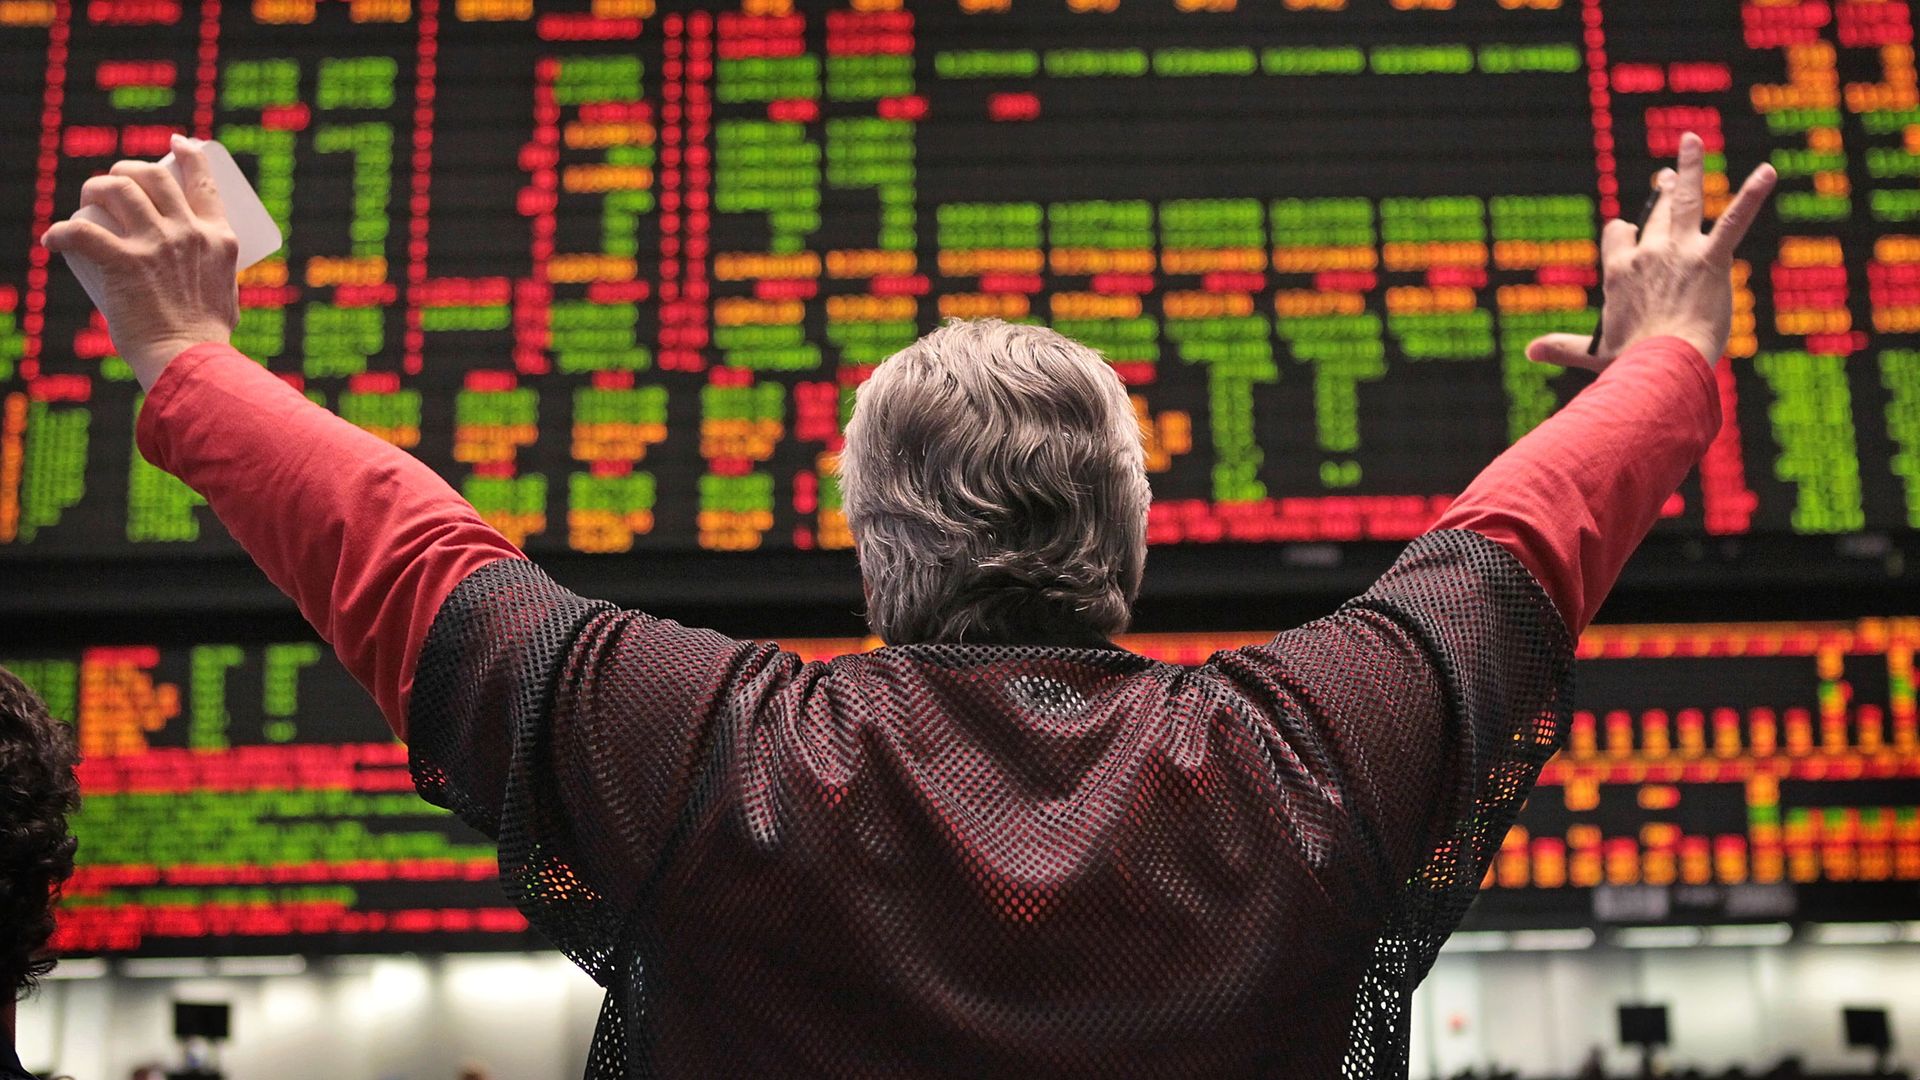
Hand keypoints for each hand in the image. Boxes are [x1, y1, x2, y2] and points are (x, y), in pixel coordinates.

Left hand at [42, 134, 239, 389]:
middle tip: (113, 183)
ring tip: (85, 203)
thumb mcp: (226, 294)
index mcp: (219, 239)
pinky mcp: (123, 263)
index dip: (188, 154)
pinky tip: (53, 240)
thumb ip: (216, 276)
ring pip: (116, 190)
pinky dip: (61, 233)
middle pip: (153, 177)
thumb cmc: (206, 338)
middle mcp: (188, 233)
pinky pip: (80, 233)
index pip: (203, 181)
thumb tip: (204, 275)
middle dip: (127, 169)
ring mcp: (156, 245)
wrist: (189, 361)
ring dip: (94, 189)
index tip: (176, 144)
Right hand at [1527, 132, 1777, 372]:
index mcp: (1619, 272)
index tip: (1630, 235)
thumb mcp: (1593, 353)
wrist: (1664, 365)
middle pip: (1655, 213)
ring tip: (1691, 141)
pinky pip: (1734, 220)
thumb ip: (1563, 347)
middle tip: (1669, 176)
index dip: (1625, 234)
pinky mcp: (1712, 258)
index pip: (1619, 236)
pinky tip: (1768, 173)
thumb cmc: (1630, 363)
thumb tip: (1530, 352)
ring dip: (1689, 168)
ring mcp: (1680, 252)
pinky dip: (1752, 195)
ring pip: (1685, 200)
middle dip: (1662, 191)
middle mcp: (1646, 253)